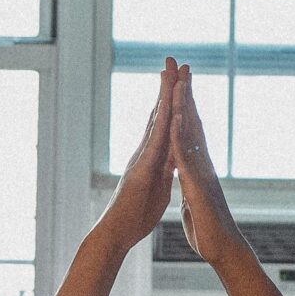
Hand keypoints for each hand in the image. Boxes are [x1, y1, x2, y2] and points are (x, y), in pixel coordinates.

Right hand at [96, 58, 178, 254]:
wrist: (116, 233)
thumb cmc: (135, 216)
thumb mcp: (157, 188)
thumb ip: (163, 172)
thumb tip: (170, 162)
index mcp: (151, 158)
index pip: (163, 125)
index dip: (170, 101)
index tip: (177, 81)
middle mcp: (144, 152)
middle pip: (158, 114)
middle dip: (166, 87)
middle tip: (172, 62)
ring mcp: (141, 158)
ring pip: (156, 122)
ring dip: (163, 96)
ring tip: (170, 71)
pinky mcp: (141, 169)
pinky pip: (155, 142)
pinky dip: (162, 123)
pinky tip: (167, 107)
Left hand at [170, 65, 246, 269]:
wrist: (221, 250)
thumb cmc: (209, 232)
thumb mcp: (195, 206)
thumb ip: (192, 192)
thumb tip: (190, 187)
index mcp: (198, 168)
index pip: (190, 132)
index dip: (184, 108)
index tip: (179, 86)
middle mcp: (202, 164)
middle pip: (193, 123)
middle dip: (187, 95)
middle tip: (182, 67)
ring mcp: (202, 172)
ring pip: (191, 134)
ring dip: (184, 108)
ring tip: (178, 82)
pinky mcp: (197, 184)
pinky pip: (187, 156)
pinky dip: (180, 137)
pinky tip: (174, 119)